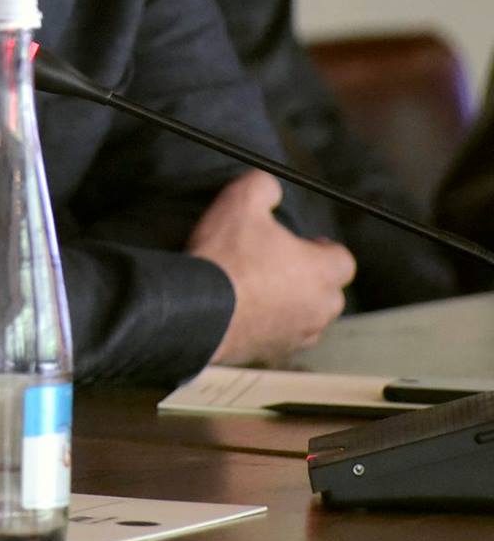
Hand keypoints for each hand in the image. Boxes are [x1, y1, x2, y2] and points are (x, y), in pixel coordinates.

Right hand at [188, 171, 355, 365]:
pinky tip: (243, 310)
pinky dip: (269, 325)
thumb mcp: (241, 202)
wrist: (197, 309)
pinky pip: (281, 336)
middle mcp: (319, 307)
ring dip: (291, 304)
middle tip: (276, 264)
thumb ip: (264, 187)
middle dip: (309, 278)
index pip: (343, 260)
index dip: (322, 249)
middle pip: (329, 292)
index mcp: (322, 271)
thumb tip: (270, 188)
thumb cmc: (227, 258)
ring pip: (307, 317)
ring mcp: (297, 334)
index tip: (302, 244)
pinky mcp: (272, 353)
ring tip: (259, 289)